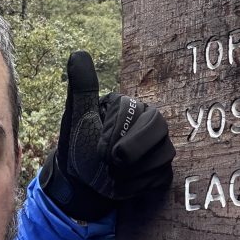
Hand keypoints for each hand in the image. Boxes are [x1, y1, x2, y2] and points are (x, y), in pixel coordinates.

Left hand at [40, 51, 174, 220]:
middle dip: (132, 150)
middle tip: (112, 163)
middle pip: (159, 129)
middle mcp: (150, 124)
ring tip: (112, 175)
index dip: (116, 135)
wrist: (81, 182)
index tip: (99, 149)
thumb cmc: (79, 146)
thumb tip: (78, 53)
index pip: (136, 113)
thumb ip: (81, 87)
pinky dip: (139, 186)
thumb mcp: (76, 116)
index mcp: (131, 106)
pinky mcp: (162, 171)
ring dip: (132, 172)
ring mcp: (159, 147)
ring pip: (162, 155)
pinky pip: (162, 177)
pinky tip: (122, 186)